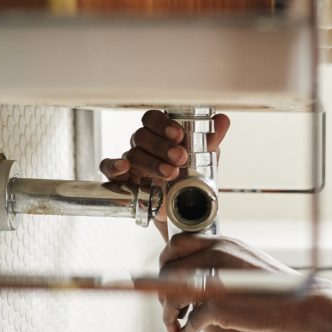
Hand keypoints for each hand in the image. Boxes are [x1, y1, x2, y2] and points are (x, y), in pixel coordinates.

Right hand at [99, 109, 229, 230]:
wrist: (185, 212)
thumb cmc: (190, 179)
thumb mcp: (204, 160)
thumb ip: (210, 140)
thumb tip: (222, 120)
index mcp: (161, 135)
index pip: (153, 119)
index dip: (163, 124)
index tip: (179, 135)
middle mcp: (144, 146)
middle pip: (142, 136)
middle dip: (162, 147)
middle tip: (180, 158)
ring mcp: (132, 163)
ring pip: (132, 154)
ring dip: (152, 163)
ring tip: (171, 174)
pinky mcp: (123, 181)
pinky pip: (109, 169)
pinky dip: (114, 166)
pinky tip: (124, 168)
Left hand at [158, 233, 309, 331]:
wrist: (306, 303)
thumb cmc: (280, 288)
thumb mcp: (249, 262)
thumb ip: (224, 261)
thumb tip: (199, 272)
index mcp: (224, 243)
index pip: (177, 244)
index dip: (165, 263)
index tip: (166, 280)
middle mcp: (217, 256)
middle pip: (168, 270)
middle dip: (162, 292)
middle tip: (171, 310)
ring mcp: (217, 280)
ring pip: (171, 295)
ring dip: (168, 314)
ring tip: (174, 327)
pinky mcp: (220, 306)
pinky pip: (189, 320)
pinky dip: (183, 331)